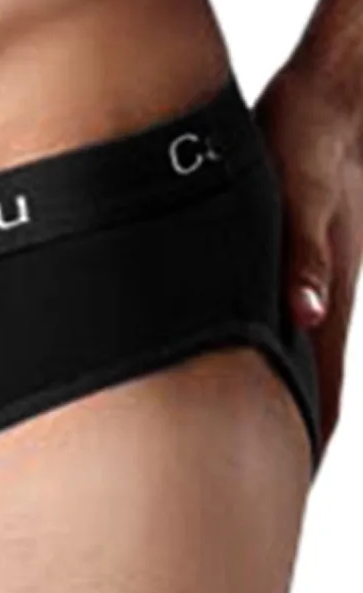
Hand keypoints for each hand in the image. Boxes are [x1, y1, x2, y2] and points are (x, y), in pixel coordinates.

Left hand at [256, 62, 362, 457]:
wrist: (338, 99)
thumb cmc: (313, 142)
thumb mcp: (303, 196)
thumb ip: (308, 258)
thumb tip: (310, 314)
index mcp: (322, 297)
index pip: (317, 395)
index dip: (301, 446)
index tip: (281, 492)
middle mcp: (322, 301)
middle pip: (309, 391)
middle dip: (289, 440)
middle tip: (259, 487)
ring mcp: (315, 283)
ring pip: (300, 361)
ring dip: (284, 403)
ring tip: (257, 444)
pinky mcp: (301, 261)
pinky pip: (290, 323)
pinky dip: (276, 356)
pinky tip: (254, 360)